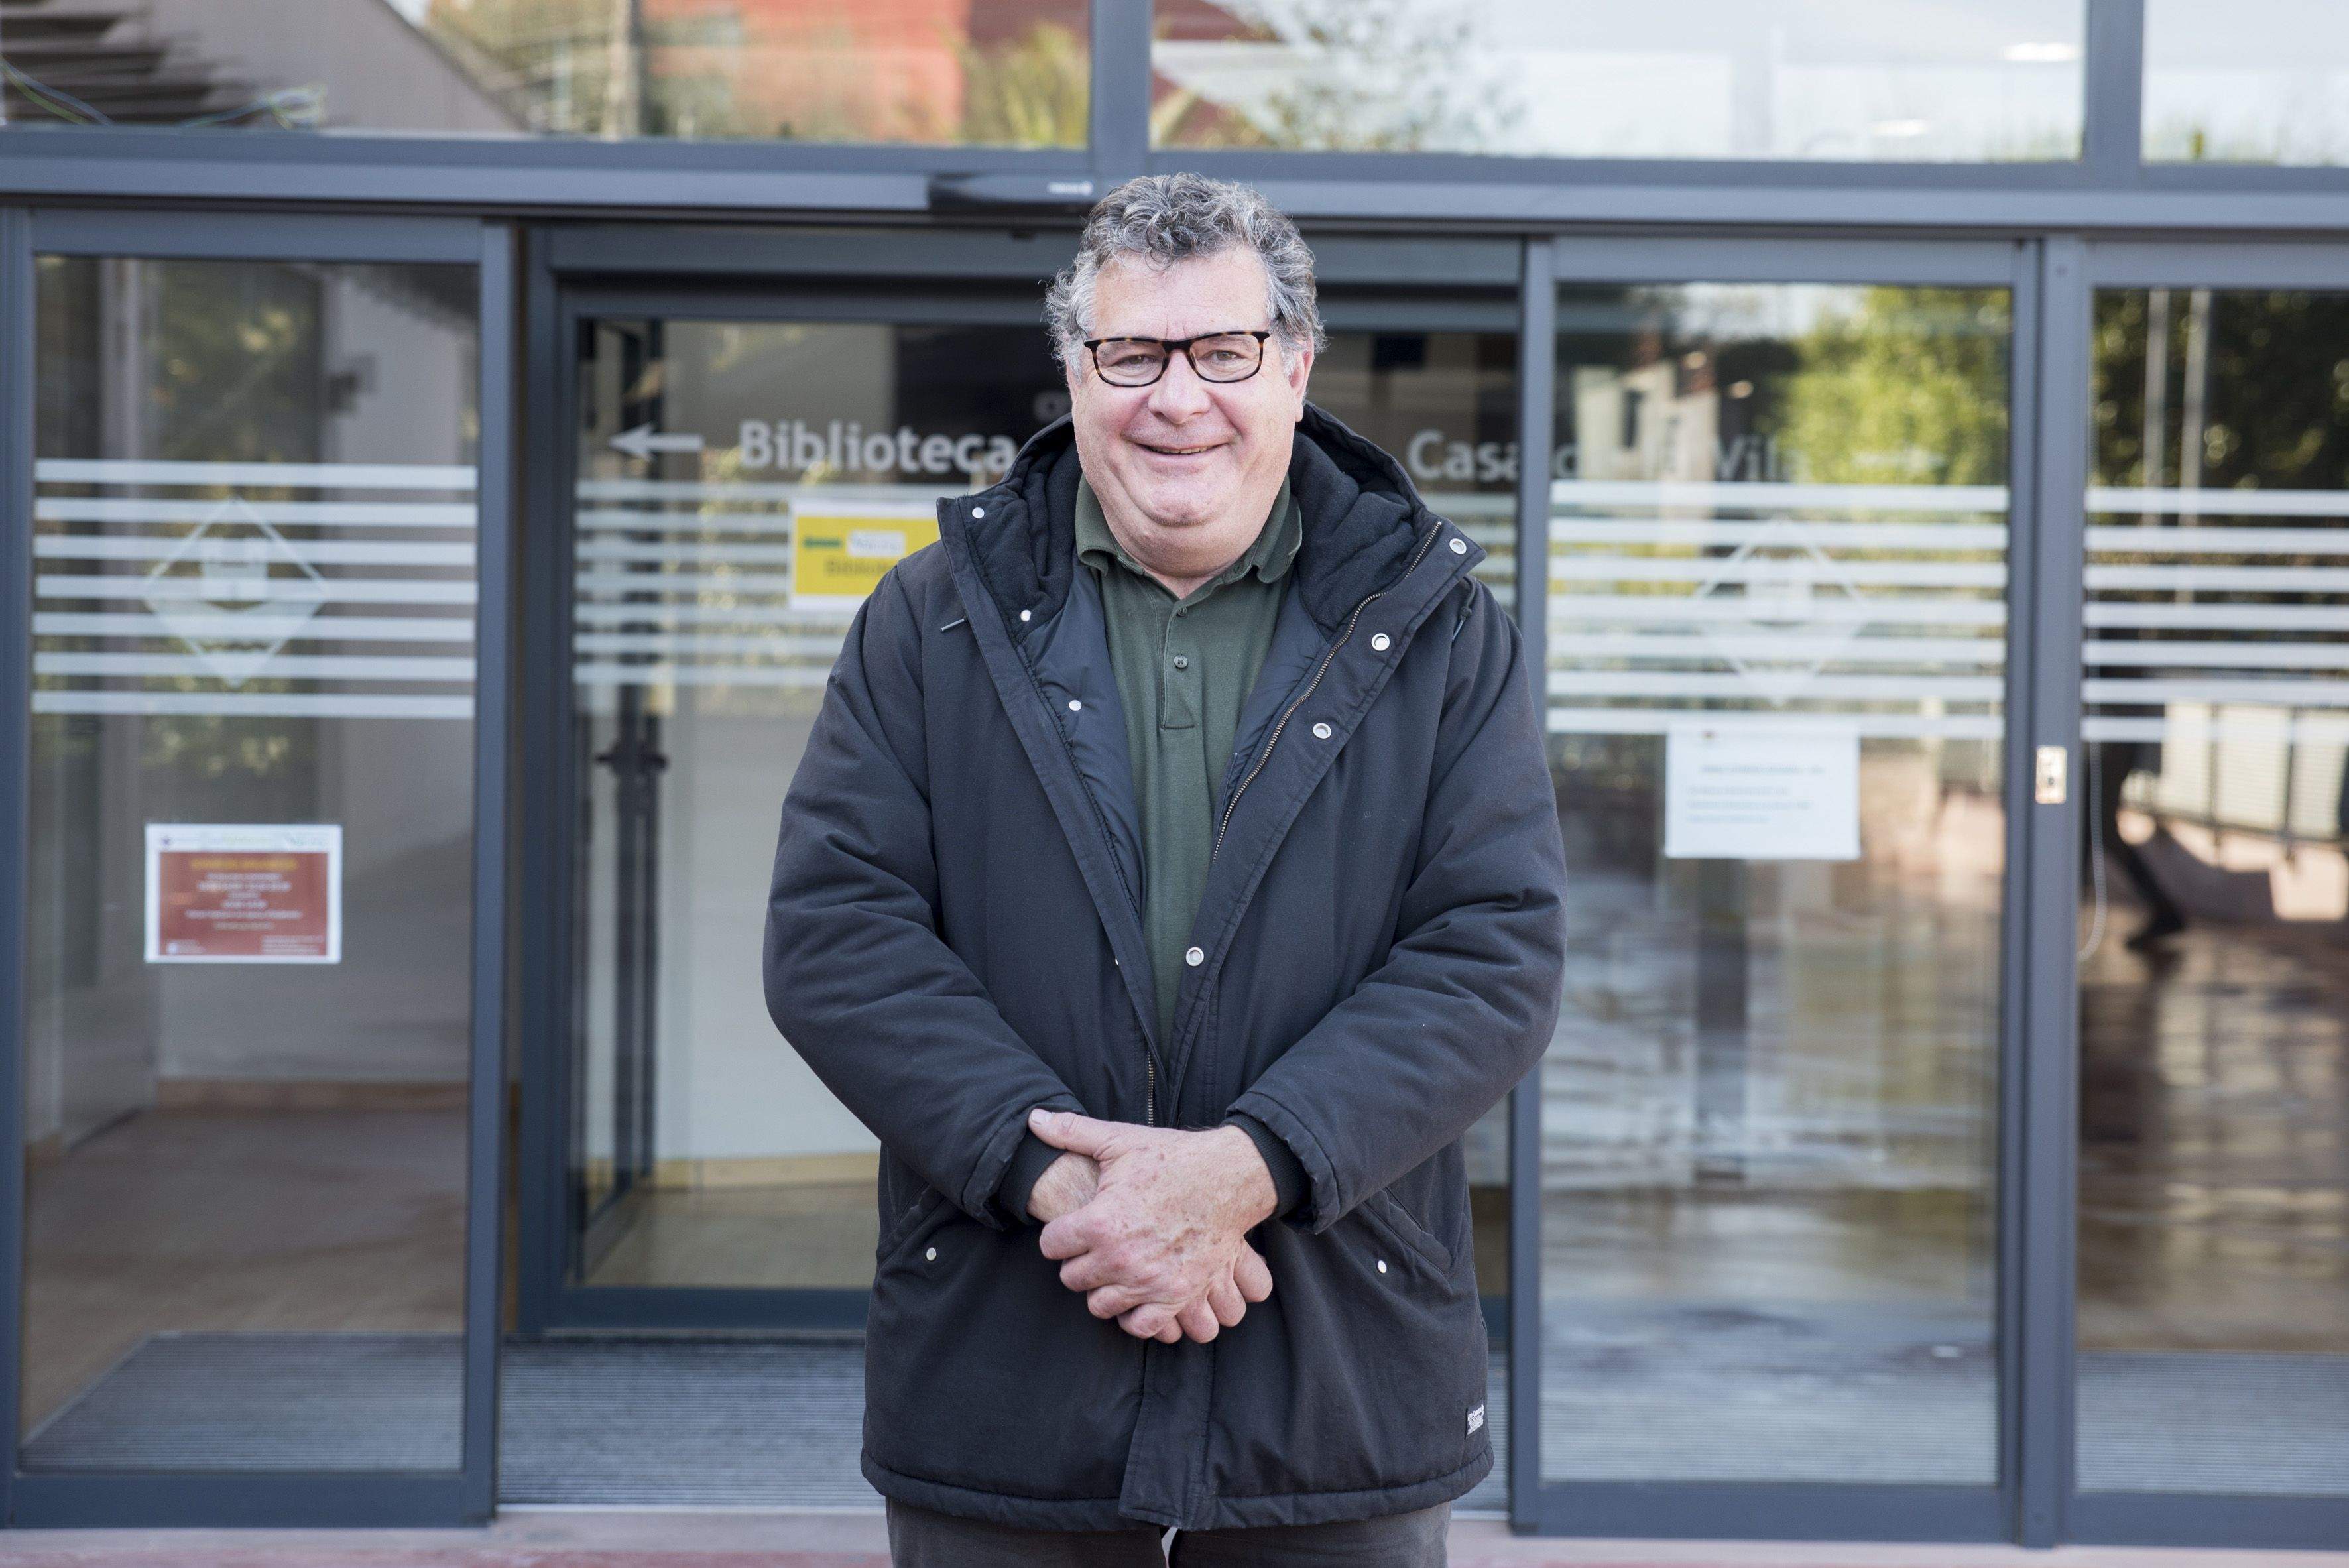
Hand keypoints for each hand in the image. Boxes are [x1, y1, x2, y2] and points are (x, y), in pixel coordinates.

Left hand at [1028, 1108, 1278, 1342]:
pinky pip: (1140, 1326)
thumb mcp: (1120, 1140)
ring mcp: (1149, 1281)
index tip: (1071, 1229)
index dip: (1058, 1235)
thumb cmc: (1172, 1158)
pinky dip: (1135, 1315)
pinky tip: (1135, 1294)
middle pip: (1071, 1279)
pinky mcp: (1176, 1296)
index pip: (1050, 1246)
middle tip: (1094, 1248)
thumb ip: (1072, 1132)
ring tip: (1114, 1269)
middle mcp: (1120, 1258)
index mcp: (1100, 1222)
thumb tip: (1033, 1118)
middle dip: (1079, 1263)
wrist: (1229, 1178)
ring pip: (1100, 1306)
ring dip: (1104, 1289)